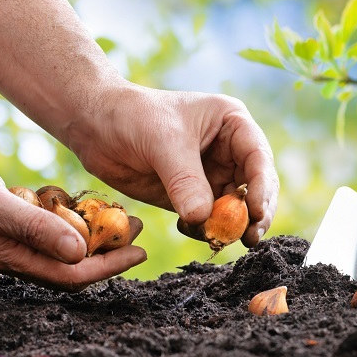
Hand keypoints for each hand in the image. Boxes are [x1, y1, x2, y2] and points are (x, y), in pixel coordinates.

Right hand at [0, 141, 146, 290]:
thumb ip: (35, 228)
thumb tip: (80, 253)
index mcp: (11, 258)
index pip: (71, 276)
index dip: (110, 267)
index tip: (141, 251)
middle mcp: (13, 255)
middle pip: (72, 265)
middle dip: (109, 251)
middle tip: (139, 228)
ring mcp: (9, 239)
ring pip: (61, 247)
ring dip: (93, 235)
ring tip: (121, 216)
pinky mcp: (7, 221)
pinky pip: (46, 229)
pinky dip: (69, 220)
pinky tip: (83, 204)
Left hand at [68, 84, 278, 246]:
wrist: (94, 125)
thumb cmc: (133, 116)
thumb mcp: (164, 143)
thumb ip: (185, 182)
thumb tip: (203, 219)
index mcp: (232, 124)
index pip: (258, 158)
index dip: (262, 187)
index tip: (257, 213)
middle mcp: (228, 150)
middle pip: (254, 187)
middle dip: (254, 213)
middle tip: (249, 238)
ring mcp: (210, 174)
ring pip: (234, 207)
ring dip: (230, 226)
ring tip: (219, 239)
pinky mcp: (190, 195)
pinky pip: (208, 219)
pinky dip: (205, 230)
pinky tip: (192, 231)